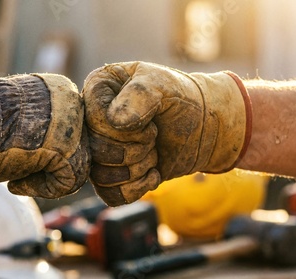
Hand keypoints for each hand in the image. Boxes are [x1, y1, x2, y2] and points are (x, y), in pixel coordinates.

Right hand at [83, 61, 251, 205]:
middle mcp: (91, 118)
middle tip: (153, 136)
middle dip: (134, 149)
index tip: (151, 120)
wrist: (204, 127)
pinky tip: (153, 173)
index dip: (126, 129)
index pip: (94, 119)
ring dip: (136, 170)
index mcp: (98, 88)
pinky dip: (136, 189)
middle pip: (96, 150)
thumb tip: (114, 121)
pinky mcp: (111, 174)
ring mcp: (99, 148)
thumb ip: (139, 94)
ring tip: (153, 154)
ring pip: (100, 176)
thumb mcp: (164, 86)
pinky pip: (110, 195)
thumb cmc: (182, 100)